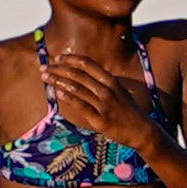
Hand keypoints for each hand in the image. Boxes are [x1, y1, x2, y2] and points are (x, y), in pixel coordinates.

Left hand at [42, 50, 162, 155]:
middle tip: (44, 67)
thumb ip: (102, 83)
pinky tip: (57, 93)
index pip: (87, 64)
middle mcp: (107, 90)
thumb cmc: (128, 110)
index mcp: (111, 81)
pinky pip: (81, 106)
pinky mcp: (100, 119)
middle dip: (59, 69)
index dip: (71, 59)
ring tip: (45, 78)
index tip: (57, 57)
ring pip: (77, 88)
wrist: (142, 130)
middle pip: (78, 74)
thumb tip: (83, 75)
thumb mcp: (118, 91)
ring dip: (58, 81)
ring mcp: (103, 104)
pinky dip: (68, 98)